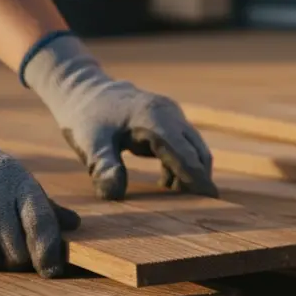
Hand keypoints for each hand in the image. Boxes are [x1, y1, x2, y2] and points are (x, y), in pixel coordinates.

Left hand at [20, 33, 216, 200]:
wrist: (84, 89)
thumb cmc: (86, 117)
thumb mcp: (89, 143)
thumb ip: (103, 167)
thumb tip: (114, 195)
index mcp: (153, 118)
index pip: (183, 152)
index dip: (197, 177)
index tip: (211, 198)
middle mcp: (169, 114)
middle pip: (197, 150)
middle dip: (199, 177)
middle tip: (197, 206)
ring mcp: (172, 114)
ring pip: (195, 147)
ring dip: (191, 172)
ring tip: (173, 195)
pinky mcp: (170, 118)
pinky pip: (186, 144)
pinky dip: (182, 164)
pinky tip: (165, 181)